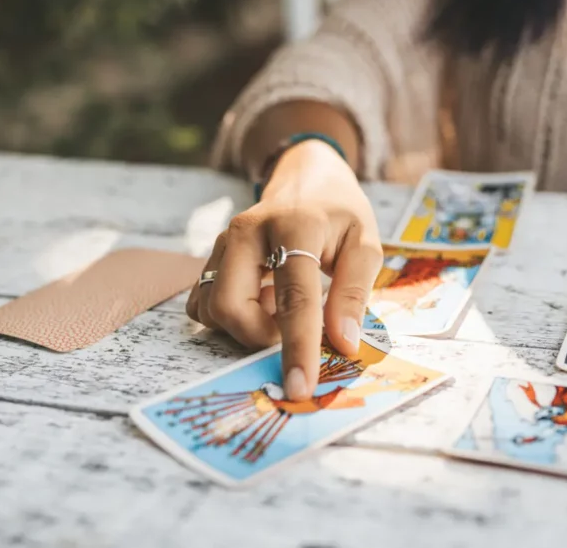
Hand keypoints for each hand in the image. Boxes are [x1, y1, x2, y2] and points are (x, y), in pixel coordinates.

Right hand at [186, 140, 382, 400]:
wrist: (306, 178)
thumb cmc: (339, 215)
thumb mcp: (364, 244)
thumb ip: (353, 293)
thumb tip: (342, 344)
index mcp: (295, 225)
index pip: (295, 297)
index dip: (298, 347)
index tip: (300, 387)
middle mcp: (247, 231)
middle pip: (233, 307)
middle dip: (260, 337)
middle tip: (293, 328)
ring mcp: (221, 243)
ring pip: (212, 310)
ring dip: (247, 326)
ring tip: (279, 304)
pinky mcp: (210, 258)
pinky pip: (202, 305)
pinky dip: (230, 318)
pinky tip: (259, 301)